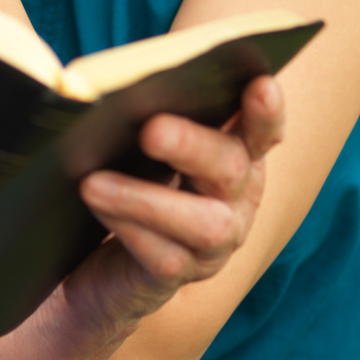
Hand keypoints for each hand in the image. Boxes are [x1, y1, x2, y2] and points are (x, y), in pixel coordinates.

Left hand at [66, 75, 284, 334]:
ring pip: (204, 224)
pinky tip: (97, 205)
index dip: (265, 112)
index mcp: (236, 155)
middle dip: (192, 145)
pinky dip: (129, 228)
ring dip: (147, 200)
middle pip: (230, 170)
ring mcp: (212, 245)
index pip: (261, 131)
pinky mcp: (175, 275)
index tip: (260, 84)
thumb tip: (116, 84)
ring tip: (93, 183)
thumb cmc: (127, 174)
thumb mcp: (142, 140)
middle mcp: (235, 200)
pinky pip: (164, 257)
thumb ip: (147, 109)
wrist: (96, 260)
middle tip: (150, 129)